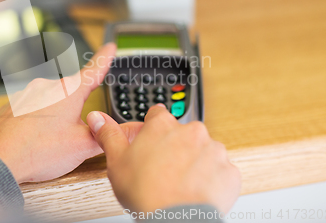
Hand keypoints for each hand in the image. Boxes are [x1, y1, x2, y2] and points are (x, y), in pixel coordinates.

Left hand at [0, 43, 142, 182]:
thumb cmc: (38, 151)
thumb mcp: (82, 146)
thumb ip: (107, 135)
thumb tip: (131, 131)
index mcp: (68, 92)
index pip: (93, 70)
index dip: (104, 58)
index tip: (110, 47)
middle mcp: (46, 87)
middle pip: (71, 95)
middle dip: (75, 112)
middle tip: (72, 136)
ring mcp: (27, 95)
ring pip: (50, 105)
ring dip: (55, 119)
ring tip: (49, 144)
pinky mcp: (12, 106)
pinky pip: (31, 111)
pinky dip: (36, 123)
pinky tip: (33, 141)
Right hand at [87, 104, 240, 213]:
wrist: (175, 221)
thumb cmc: (145, 193)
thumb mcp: (117, 162)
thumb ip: (109, 135)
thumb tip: (97, 118)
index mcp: (163, 126)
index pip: (158, 114)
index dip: (153, 129)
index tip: (151, 141)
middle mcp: (191, 131)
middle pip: (182, 134)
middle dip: (175, 147)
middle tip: (163, 169)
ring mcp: (214, 151)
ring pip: (204, 151)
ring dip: (195, 163)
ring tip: (180, 183)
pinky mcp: (229, 171)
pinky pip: (220, 172)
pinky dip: (212, 180)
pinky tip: (196, 192)